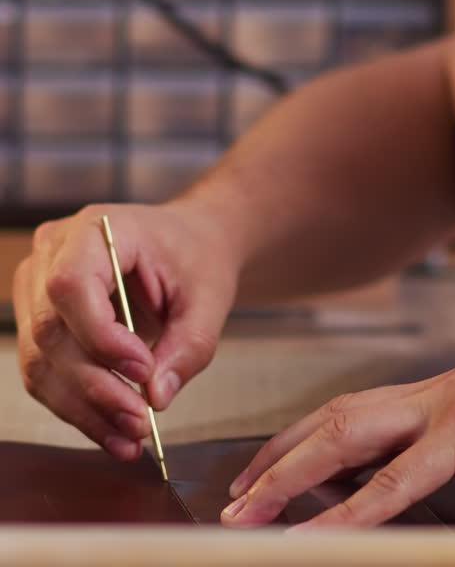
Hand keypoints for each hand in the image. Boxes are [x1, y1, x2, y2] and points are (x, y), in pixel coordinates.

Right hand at [13, 200, 237, 458]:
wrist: (189, 242)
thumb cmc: (195, 257)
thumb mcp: (208, 297)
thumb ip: (187, 346)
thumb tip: (157, 397)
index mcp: (97, 228)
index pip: (71, 285)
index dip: (99, 335)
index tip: (142, 370)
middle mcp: (54, 251)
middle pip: (50, 329)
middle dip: (95, 384)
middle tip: (141, 420)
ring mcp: (38, 286)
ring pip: (40, 360)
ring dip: (84, 407)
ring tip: (131, 435)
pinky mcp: (38, 319)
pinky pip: (44, 373)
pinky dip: (78, 408)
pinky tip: (113, 430)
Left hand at [221, 305, 454, 528]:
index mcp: (449, 395)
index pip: (361, 413)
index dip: (312, 440)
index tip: (277, 466)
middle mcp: (435, 395)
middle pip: (334, 418)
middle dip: (279, 455)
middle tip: (236, 492)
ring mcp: (446, 409)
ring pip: (344, 439)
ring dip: (289, 477)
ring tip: (247, 513)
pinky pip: (397, 480)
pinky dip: (351, 509)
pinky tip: (318, 533)